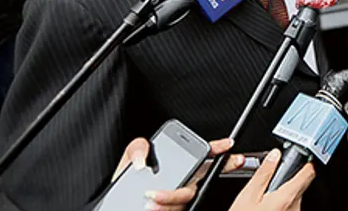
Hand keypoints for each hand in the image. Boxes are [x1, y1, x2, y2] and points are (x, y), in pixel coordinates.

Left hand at [112, 137, 243, 210]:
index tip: (227, 144)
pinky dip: (164, 209)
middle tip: (154, 195)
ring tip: (147, 203)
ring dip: (166, 203)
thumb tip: (142, 161)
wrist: (120, 203)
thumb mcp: (130, 158)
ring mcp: (179, 200)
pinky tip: (151, 208)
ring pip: (183, 202)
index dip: (218, 148)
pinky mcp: (174, 209)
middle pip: (193, 186)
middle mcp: (185, 182)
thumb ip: (139, 147)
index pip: (204, 154)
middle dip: (175, 194)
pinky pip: (178, 210)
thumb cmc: (129, 180)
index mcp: (181, 164)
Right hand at [228, 149, 314, 210]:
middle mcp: (295, 207)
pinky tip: (266, 207)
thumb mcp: (248, 196)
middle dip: (288, 178)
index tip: (301, 154)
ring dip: (283, 192)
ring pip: (294, 196)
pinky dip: (281, 203)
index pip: (309, 172)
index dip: (306, 161)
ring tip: (264, 198)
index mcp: (287, 196)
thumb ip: (264, 173)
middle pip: (301, 184)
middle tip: (271, 178)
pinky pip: (290, 207)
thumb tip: (274, 155)